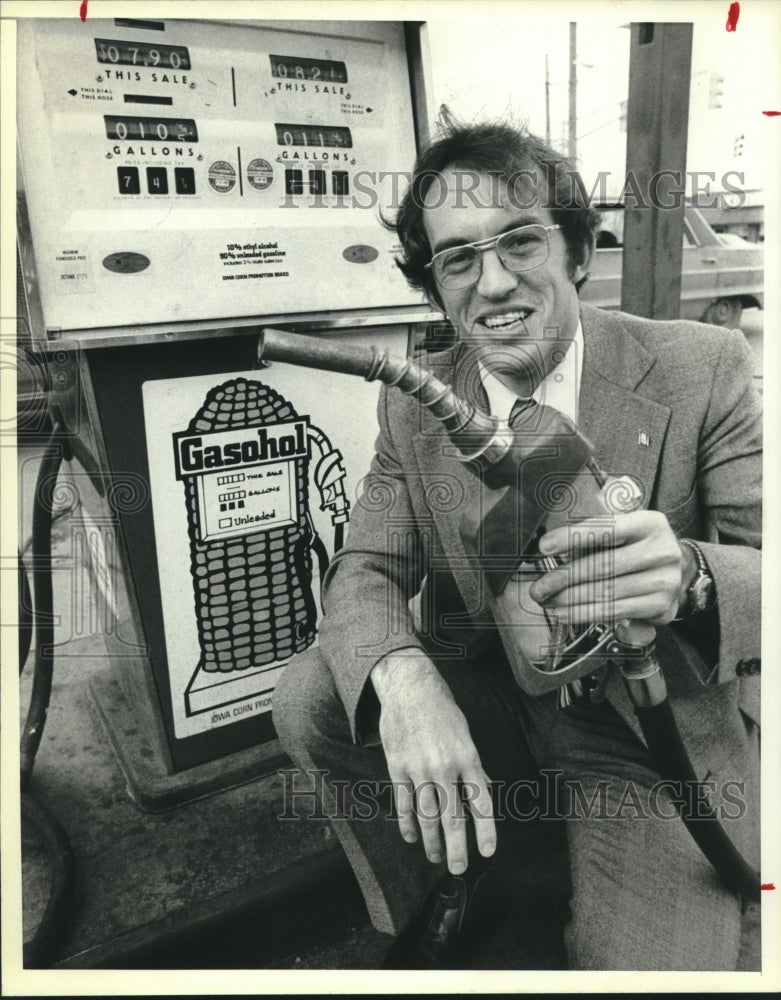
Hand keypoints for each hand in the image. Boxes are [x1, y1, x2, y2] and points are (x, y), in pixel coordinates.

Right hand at [371, 649, 495, 874]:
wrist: (410, 687)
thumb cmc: (442, 711)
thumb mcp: (465, 735)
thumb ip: (473, 768)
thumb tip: (481, 795)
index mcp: (467, 758)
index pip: (480, 802)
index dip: (485, 830)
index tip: (488, 852)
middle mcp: (444, 766)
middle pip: (452, 818)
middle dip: (456, 848)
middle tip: (458, 868)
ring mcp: (419, 768)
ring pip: (427, 815)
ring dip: (431, 841)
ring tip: (435, 857)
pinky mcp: (397, 767)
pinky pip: (404, 804)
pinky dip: (408, 824)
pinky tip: (413, 837)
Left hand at [528, 510, 689, 625]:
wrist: (679, 570)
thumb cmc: (639, 547)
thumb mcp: (626, 531)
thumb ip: (595, 536)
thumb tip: (551, 550)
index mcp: (649, 523)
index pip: (606, 529)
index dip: (571, 537)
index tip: (544, 547)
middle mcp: (661, 550)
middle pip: (602, 565)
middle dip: (563, 577)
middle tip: (539, 586)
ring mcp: (663, 580)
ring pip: (606, 591)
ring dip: (570, 599)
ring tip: (547, 601)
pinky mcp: (660, 605)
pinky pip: (614, 610)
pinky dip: (584, 613)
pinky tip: (565, 612)